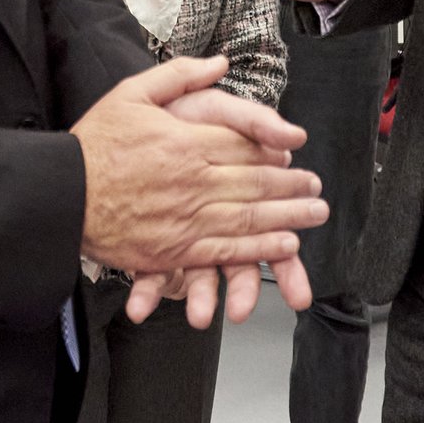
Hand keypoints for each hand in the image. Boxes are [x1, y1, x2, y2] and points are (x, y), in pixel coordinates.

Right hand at [73, 57, 328, 278]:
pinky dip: (259, 248)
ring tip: (313, 214)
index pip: (245, 143)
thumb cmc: (94, 144)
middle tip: (316, 186)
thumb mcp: (132, 93)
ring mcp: (185, 219)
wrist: (60, 195)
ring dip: (289, 216)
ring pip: (250, 217)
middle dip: (293, 185)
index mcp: (185, 141)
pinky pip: (226, 251)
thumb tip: (218, 64)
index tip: (296, 152)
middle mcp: (192, 181)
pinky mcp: (173, 250)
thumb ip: (179, 75)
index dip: (276, 148)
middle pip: (257, 181)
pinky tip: (283, 244)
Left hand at [151, 84, 317, 326]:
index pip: (271, 228)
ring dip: (199, 296)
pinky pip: (152, 272)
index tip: (293, 271)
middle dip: (245, 289)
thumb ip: (256, 121)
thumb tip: (295, 138)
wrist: (128, 122)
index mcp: (239, 193)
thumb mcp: (218, 108)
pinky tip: (140, 306)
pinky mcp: (152, 241)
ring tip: (198, 314)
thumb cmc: (180, 116)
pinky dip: (148, 291)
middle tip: (245, 310)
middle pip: (240, 263)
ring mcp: (185, 234)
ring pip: (199, 274)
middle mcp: (216, 220)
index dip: (285, 251)